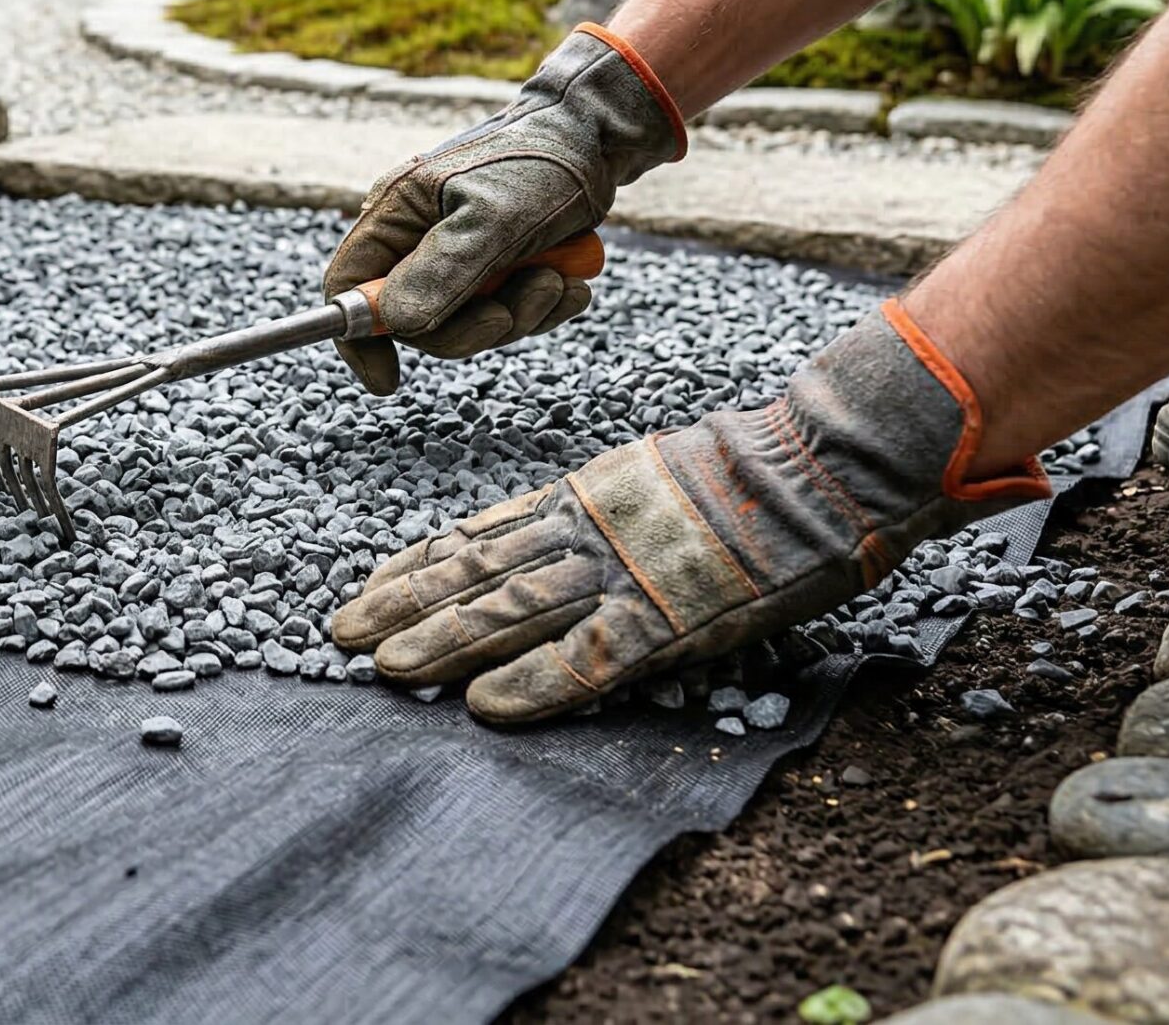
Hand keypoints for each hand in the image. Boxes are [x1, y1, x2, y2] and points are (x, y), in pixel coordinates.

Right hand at [324, 24, 685, 394]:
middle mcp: (417, 237)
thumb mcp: (494, 217)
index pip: (347, 284)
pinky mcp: (495, 265)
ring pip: (465, 322)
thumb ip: (444, 270)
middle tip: (515, 306)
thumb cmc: (541, 161)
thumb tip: (395, 322)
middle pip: (414, 319)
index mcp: (397, 213)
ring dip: (518, 315)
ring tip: (557, 280)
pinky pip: (504, 313)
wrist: (598, 138)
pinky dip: (539, 308)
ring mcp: (456, 253)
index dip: (359, 337)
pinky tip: (570, 282)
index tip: (388, 379)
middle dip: (471, 326)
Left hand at [329, 301, 1052, 723]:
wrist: (827, 463)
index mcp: (581, 497)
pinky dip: (536, 683)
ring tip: (386, 670)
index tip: (361, 593)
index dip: (413, 569)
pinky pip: (592, 658)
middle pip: (476, 572)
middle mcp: (588, 531)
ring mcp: (628, 574)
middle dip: (404, 607)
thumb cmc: (747, 475)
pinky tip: (486, 706)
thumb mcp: (643, 478)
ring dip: (445, 642)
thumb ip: (586, 512)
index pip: (476, 536)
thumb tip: (528, 543)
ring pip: (514, 610)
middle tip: (340, 639)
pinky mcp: (674, 617)